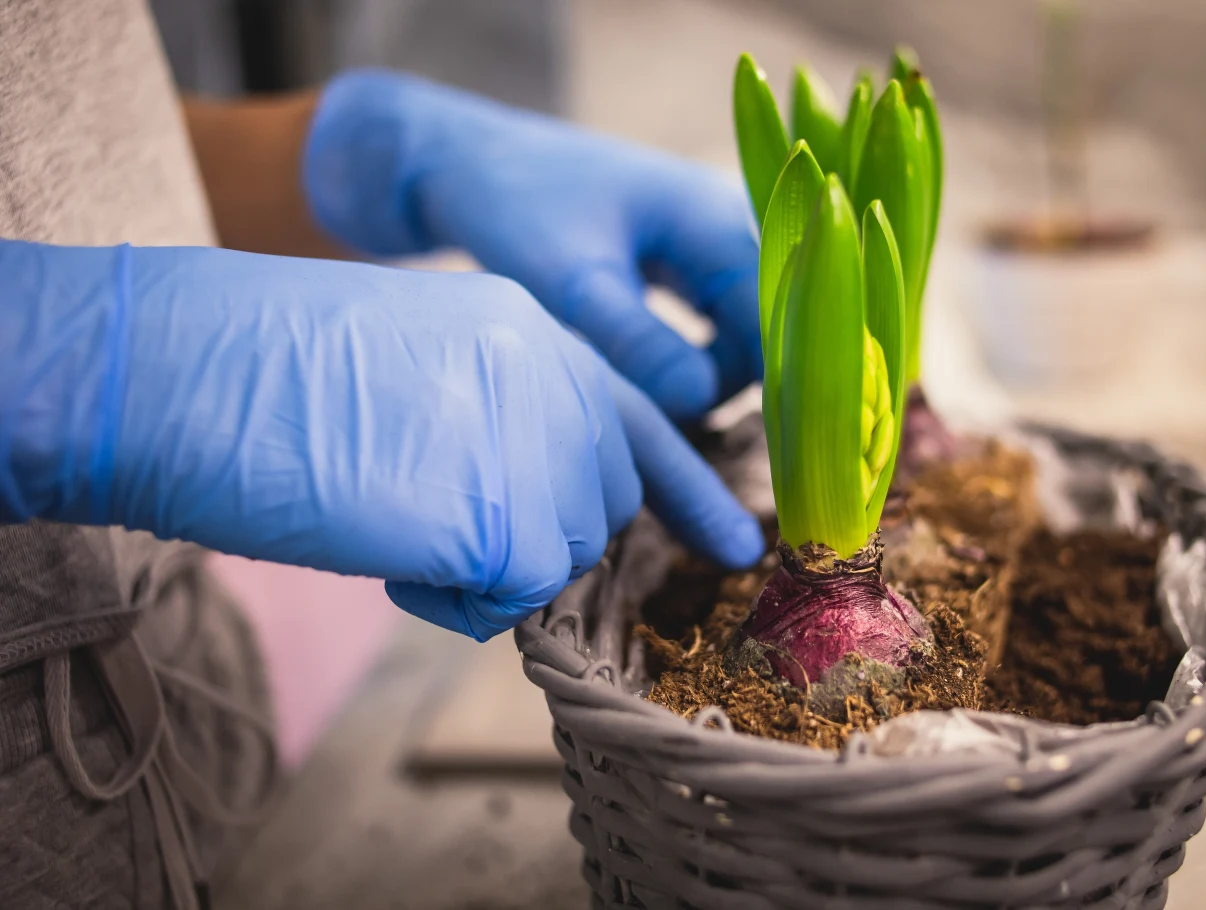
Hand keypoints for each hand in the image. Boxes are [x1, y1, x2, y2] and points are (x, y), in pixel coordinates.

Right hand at [0, 241, 763, 638]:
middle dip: (532, 534)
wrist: (187, 369)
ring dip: (487, 566)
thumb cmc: (270, 373)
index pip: (638, 419)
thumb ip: (498, 416)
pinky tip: (390, 548)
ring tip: (395, 520)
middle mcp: (557, 383)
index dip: (687, 489)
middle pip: (597, 504)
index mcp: (534, 333)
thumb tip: (530, 497)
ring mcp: (541, 449)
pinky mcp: (509, 521)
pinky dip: (455, 600)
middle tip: (435, 518)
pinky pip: (513, 599)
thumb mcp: (419, 366)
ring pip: (559, 555)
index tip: (736, 544)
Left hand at [304, 69, 761, 422]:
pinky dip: (683, 365)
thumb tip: (702, 401)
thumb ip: (637, 338)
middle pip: (765, 333)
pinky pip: (707, 330)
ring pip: (735, 338)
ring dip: (705, 380)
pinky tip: (640, 392)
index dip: (776, 387)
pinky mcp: (676, 267)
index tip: (739, 447)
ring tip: (645, 417)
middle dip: (731, 389)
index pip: (781, 319)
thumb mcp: (571, 279)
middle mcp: (725, 229)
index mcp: (715, 221)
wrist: (460, 165)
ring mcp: (704, 247)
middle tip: (671, 437)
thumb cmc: (512, 209)